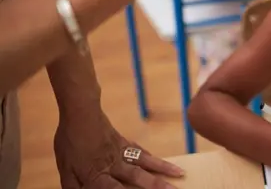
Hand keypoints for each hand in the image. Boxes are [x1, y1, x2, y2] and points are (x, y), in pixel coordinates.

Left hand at [54, 111, 183, 187]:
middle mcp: (115, 165)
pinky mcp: (124, 142)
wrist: (81, 113)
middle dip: (157, 186)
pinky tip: (163, 164)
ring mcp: (122, 153)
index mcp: (98, 175)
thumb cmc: (69, 142)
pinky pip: (141, 152)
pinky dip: (153, 159)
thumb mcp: (65, 170)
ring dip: (163, 169)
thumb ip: (74, 187)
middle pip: (138, 178)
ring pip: (145, 163)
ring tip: (180, 174)